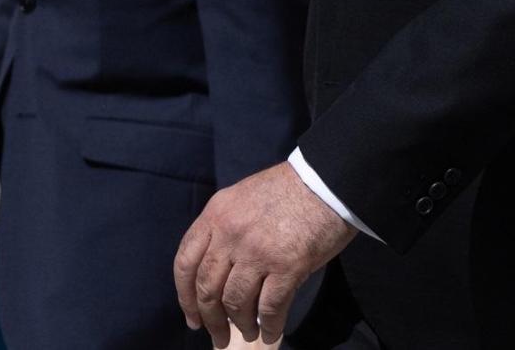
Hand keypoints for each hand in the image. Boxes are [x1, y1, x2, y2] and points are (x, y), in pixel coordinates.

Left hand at [174, 162, 354, 346]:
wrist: (329, 180)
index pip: (186, 262)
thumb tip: (219, 269)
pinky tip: (271, 331)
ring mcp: (258, 251)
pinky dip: (269, 325)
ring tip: (249, 332)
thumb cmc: (290, 188)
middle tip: (218, 337)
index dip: (185, 296)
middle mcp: (230, 233)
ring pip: (236, 302)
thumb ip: (225, 227)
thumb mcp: (244, 198)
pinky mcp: (287, 266)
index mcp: (217, 214)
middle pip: (208, 288)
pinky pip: (270, 308)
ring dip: (241, 324)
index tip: (193, 317)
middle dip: (211, 319)